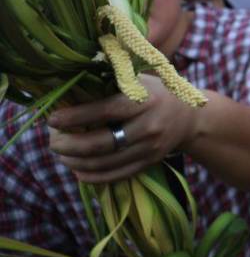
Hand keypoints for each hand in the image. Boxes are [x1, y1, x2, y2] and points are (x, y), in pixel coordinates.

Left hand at [47, 76, 199, 183]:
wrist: (191, 117)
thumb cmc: (156, 93)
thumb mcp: (139, 79)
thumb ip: (110, 81)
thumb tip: (69, 86)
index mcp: (145, 100)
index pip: (105, 111)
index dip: (75, 117)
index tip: (53, 119)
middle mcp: (149, 126)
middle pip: (101, 143)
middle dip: (69, 145)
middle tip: (52, 142)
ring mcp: (150, 148)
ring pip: (105, 163)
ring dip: (76, 162)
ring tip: (61, 155)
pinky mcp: (149, 163)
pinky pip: (116, 176)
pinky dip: (92, 176)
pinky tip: (77, 170)